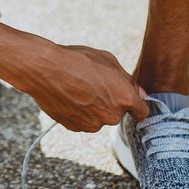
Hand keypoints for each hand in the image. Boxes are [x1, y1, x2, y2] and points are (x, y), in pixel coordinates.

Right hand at [18, 43, 148, 132]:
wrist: (45, 70)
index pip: (143, 112)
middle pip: (118, 114)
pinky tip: (70, 96)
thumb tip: (139, 94)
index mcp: (124, 99)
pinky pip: (83, 121)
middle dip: (111, 103)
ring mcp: (92, 125)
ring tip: (79, 89)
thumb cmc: (78, 61)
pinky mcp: (75, 127)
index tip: (133, 102)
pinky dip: (79, 112)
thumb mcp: (109, 61)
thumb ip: (127, 81)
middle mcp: (111, 116)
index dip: (138, 106)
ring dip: (95, 108)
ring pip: (99, 118)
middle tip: (96, 85)